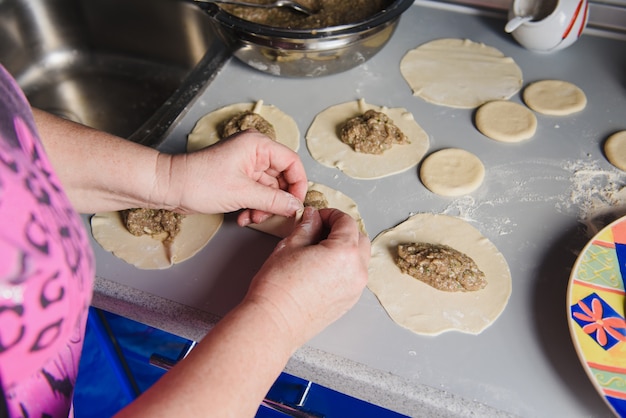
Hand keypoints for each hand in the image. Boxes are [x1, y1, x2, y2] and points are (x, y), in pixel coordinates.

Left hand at [163, 131, 306, 222]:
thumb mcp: (243, 193)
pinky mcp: (237, 178)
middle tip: (269, 216)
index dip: (297, 185)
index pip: (292, 163)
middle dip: (276, 201)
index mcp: (258, 145)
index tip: (295, 205)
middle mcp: (254, 152)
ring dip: (263, 207)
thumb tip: (295, 206)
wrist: (169, 187)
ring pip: (268, 189)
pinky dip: (253, 206)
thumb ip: (274, 201)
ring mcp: (245, 166)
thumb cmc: (199, 182)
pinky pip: (255, 193)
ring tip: (251, 218)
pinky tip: (243, 217)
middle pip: (282, 178)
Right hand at [244, 207, 370, 346]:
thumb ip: (307, 227)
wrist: (274, 322)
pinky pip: (354, 276)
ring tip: (319, 249)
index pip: (347, 222)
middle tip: (319, 229)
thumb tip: (313, 217)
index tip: (317, 216)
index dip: (331, 214)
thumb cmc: (278, 288)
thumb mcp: (290, 246)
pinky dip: (344, 266)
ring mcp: (355, 289)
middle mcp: (356, 271)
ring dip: (345, 248)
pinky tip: (322, 268)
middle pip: (359, 239)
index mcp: (344, 253)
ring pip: (359, 258)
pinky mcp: (348, 302)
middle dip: (342, 230)